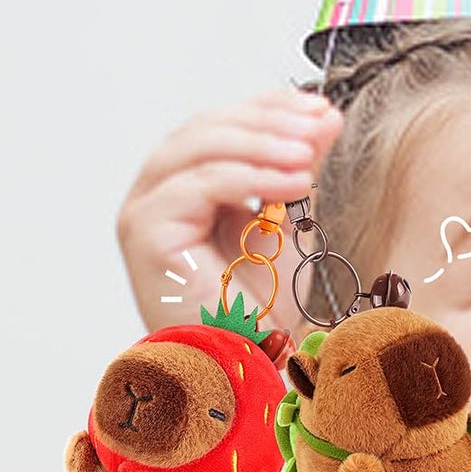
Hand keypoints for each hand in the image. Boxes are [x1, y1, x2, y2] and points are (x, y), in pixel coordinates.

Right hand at [116, 90, 343, 337]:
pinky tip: (294, 181)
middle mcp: (159, 192)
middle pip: (207, 131)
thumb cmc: (263, 308)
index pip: (222, 126)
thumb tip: (324, 117)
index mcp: (189, 185)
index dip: (269, 109)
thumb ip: (298, 170)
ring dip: (261, 144)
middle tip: (319, 123)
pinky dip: (248, 178)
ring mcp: (145, 210)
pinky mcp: (144, 233)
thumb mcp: (288, 223)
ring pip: (197, 149)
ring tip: (310, 152)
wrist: (249, 363)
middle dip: (269, 122)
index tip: (319, 108)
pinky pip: (196, 186)